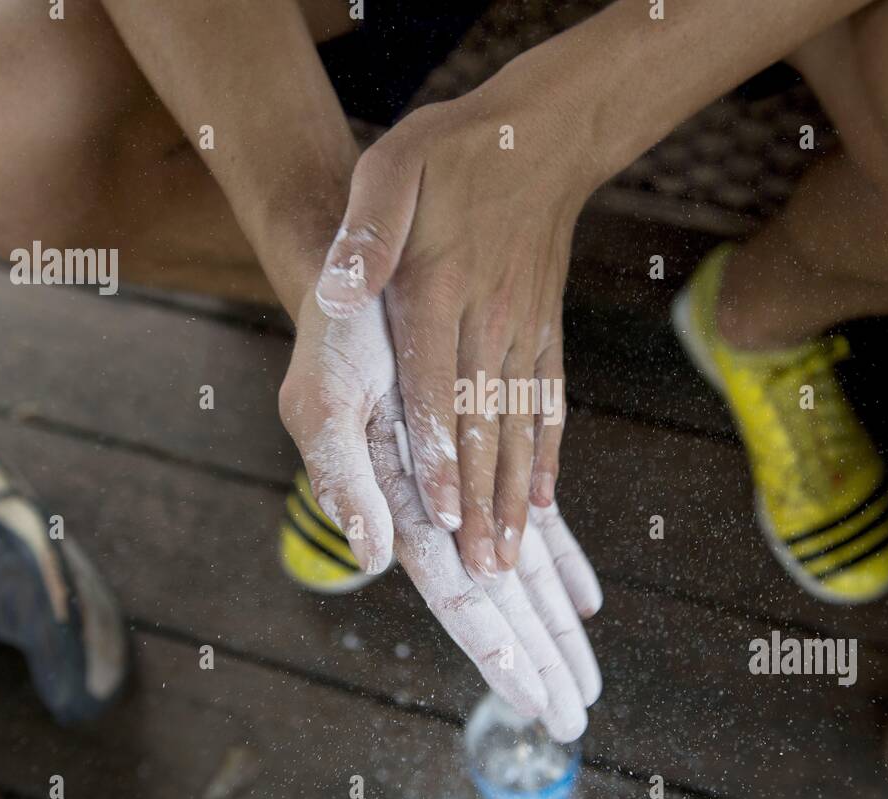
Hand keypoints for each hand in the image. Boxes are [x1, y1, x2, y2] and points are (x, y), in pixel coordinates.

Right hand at [279, 296, 602, 739]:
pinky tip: (584, 600)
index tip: (531, 694)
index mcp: (398, 506)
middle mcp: (437, 509)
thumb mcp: (324, 400)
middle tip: (574, 714)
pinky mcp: (491, 459)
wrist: (367, 282)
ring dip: (554, 624)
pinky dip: (561, 562)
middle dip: (537, 657)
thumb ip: (343, 478)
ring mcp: (468, 486)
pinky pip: (533, 523)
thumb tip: (370, 555)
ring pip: (523, 571)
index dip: (493, 646)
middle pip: (499, 600)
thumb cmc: (336, 340)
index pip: (455, 594)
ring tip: (586, 679)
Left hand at [310, 92, 592, 582]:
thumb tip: (337, 292)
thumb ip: (366, 233)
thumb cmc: (451, 151)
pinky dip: (548, 457)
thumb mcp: (391, 168)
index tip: (443, 519)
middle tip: (485, 575)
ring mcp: (525, 330)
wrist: (541, 134)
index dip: (439, 458)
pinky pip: (550, 404)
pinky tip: (550, 501)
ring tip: (515, 559)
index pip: (437, 388)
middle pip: (483, 427)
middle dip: (482, 504)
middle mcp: (488, 320)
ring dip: (517, 497)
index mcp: (438, 291)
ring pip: (520, 428)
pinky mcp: (546, 331)